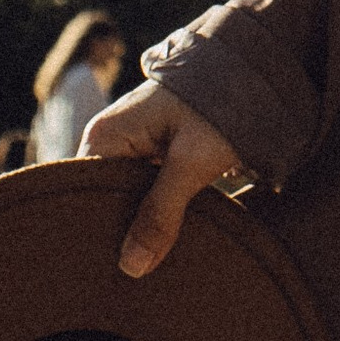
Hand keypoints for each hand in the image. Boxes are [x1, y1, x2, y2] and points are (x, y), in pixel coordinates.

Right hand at [81, 80, 248, 278]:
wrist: (259, 67)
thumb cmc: (222, 104)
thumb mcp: (194, 160)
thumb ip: (162, 212)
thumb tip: (131, 267)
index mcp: (105, 135)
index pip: (80, 195)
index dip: (94, 230)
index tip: (107, 267)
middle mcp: (111, 140)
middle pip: (101, 200)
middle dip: (118, 233)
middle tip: (134, 273)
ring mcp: (133, 146)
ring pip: (126, 199)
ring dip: (140, 225)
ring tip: (148, 265)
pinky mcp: (157, 153)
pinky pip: (145, 191)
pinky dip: (156, 213)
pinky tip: (165, 242)